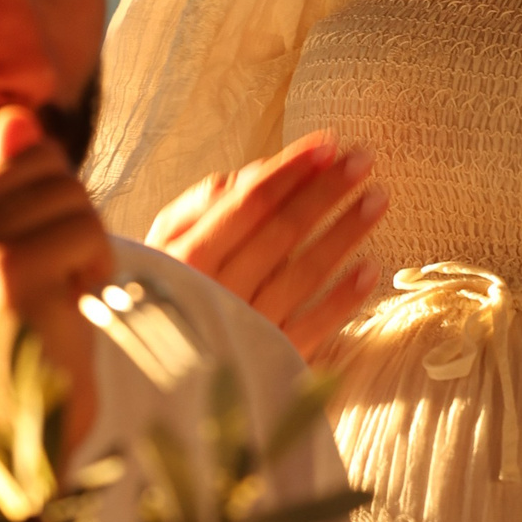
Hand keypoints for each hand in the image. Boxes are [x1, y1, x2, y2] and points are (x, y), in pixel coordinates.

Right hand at [0, 0, 113, 453]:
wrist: (15, 450)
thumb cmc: (19, 357)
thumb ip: (3, 192)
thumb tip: (14, 118)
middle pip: (35, 158)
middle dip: (67, 214)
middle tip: (50, 289)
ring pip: (68, 190)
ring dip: (87, 246)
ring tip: (59, 306)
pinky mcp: (2, 271)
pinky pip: (87, 228)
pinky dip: (98, 270)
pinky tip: (71, 314)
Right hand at [146, 134, 387, 360]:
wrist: (145, 378)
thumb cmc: (153, 294)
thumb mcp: (159, 246)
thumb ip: (197, 207)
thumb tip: (248, 176)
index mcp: (188, 256)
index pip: (249, 202)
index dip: (290, 170)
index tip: (327, 144)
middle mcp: (218, 289)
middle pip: (282, 230)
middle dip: (325, 190)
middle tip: (364, 159)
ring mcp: (246, 326)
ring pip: (303, 273)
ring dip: (344, 233)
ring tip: (376, 199)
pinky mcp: (268, 361)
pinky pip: (312, 327)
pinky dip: (342, 299)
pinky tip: (369, 269)